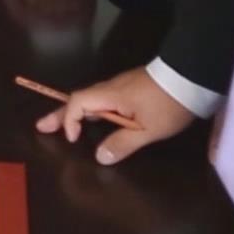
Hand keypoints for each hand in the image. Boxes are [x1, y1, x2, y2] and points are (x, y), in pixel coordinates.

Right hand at [34, 66, 196, 164]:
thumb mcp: (149, 129)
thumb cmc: (169, 104)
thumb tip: (99, 157)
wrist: (192, 76)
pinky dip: (89, 109)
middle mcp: (110, 88)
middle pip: (78, 99)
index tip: (73, 140)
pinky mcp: (131, 87)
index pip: (78, 104)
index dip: (70, 121)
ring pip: (90, 99)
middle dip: (59, 114)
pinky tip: (92, 118)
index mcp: (110, 96)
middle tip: (41, 126)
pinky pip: (101, 98)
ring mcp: (120, 86)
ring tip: (62, 126)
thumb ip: (123, 142)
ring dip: (73, 112)